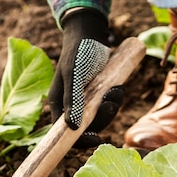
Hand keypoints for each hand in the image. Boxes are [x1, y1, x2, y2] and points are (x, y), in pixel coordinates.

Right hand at [49, 8, 123, 147]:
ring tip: (116, 91)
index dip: (79, 141)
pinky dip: (115, 99)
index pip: (64, 133)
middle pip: (86, 128)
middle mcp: (70, 106)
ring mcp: (84, 101)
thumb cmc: (78, 53)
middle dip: (102, 119)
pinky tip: (118, 88)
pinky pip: (107, 106)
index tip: (97, 139)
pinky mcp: (97, 95)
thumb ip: (72, 100)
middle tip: (110, 104)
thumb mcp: (74, 75)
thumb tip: (72, 127)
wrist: (90, 35)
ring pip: (100, 117)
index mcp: (58, 104)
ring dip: (111, 108)